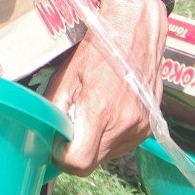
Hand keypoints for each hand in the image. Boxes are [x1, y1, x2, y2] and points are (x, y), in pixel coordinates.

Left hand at [47, 0, 166, 173]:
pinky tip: (108, 112)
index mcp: (100, 112)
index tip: (57, 145)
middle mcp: (124, 125)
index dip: (63, 158)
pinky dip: (112, 135)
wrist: (136, 32)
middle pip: (93, 162)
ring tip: (92, 114)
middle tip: (70, 127)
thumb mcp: (66, 76)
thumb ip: (55, 110)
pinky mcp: (150, 127)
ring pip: (108, 155)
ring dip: (95, 143)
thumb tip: (45, 135)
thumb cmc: (98, 50)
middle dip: (77, 151)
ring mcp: (140, 127)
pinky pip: (124, 144)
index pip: (79, 162)